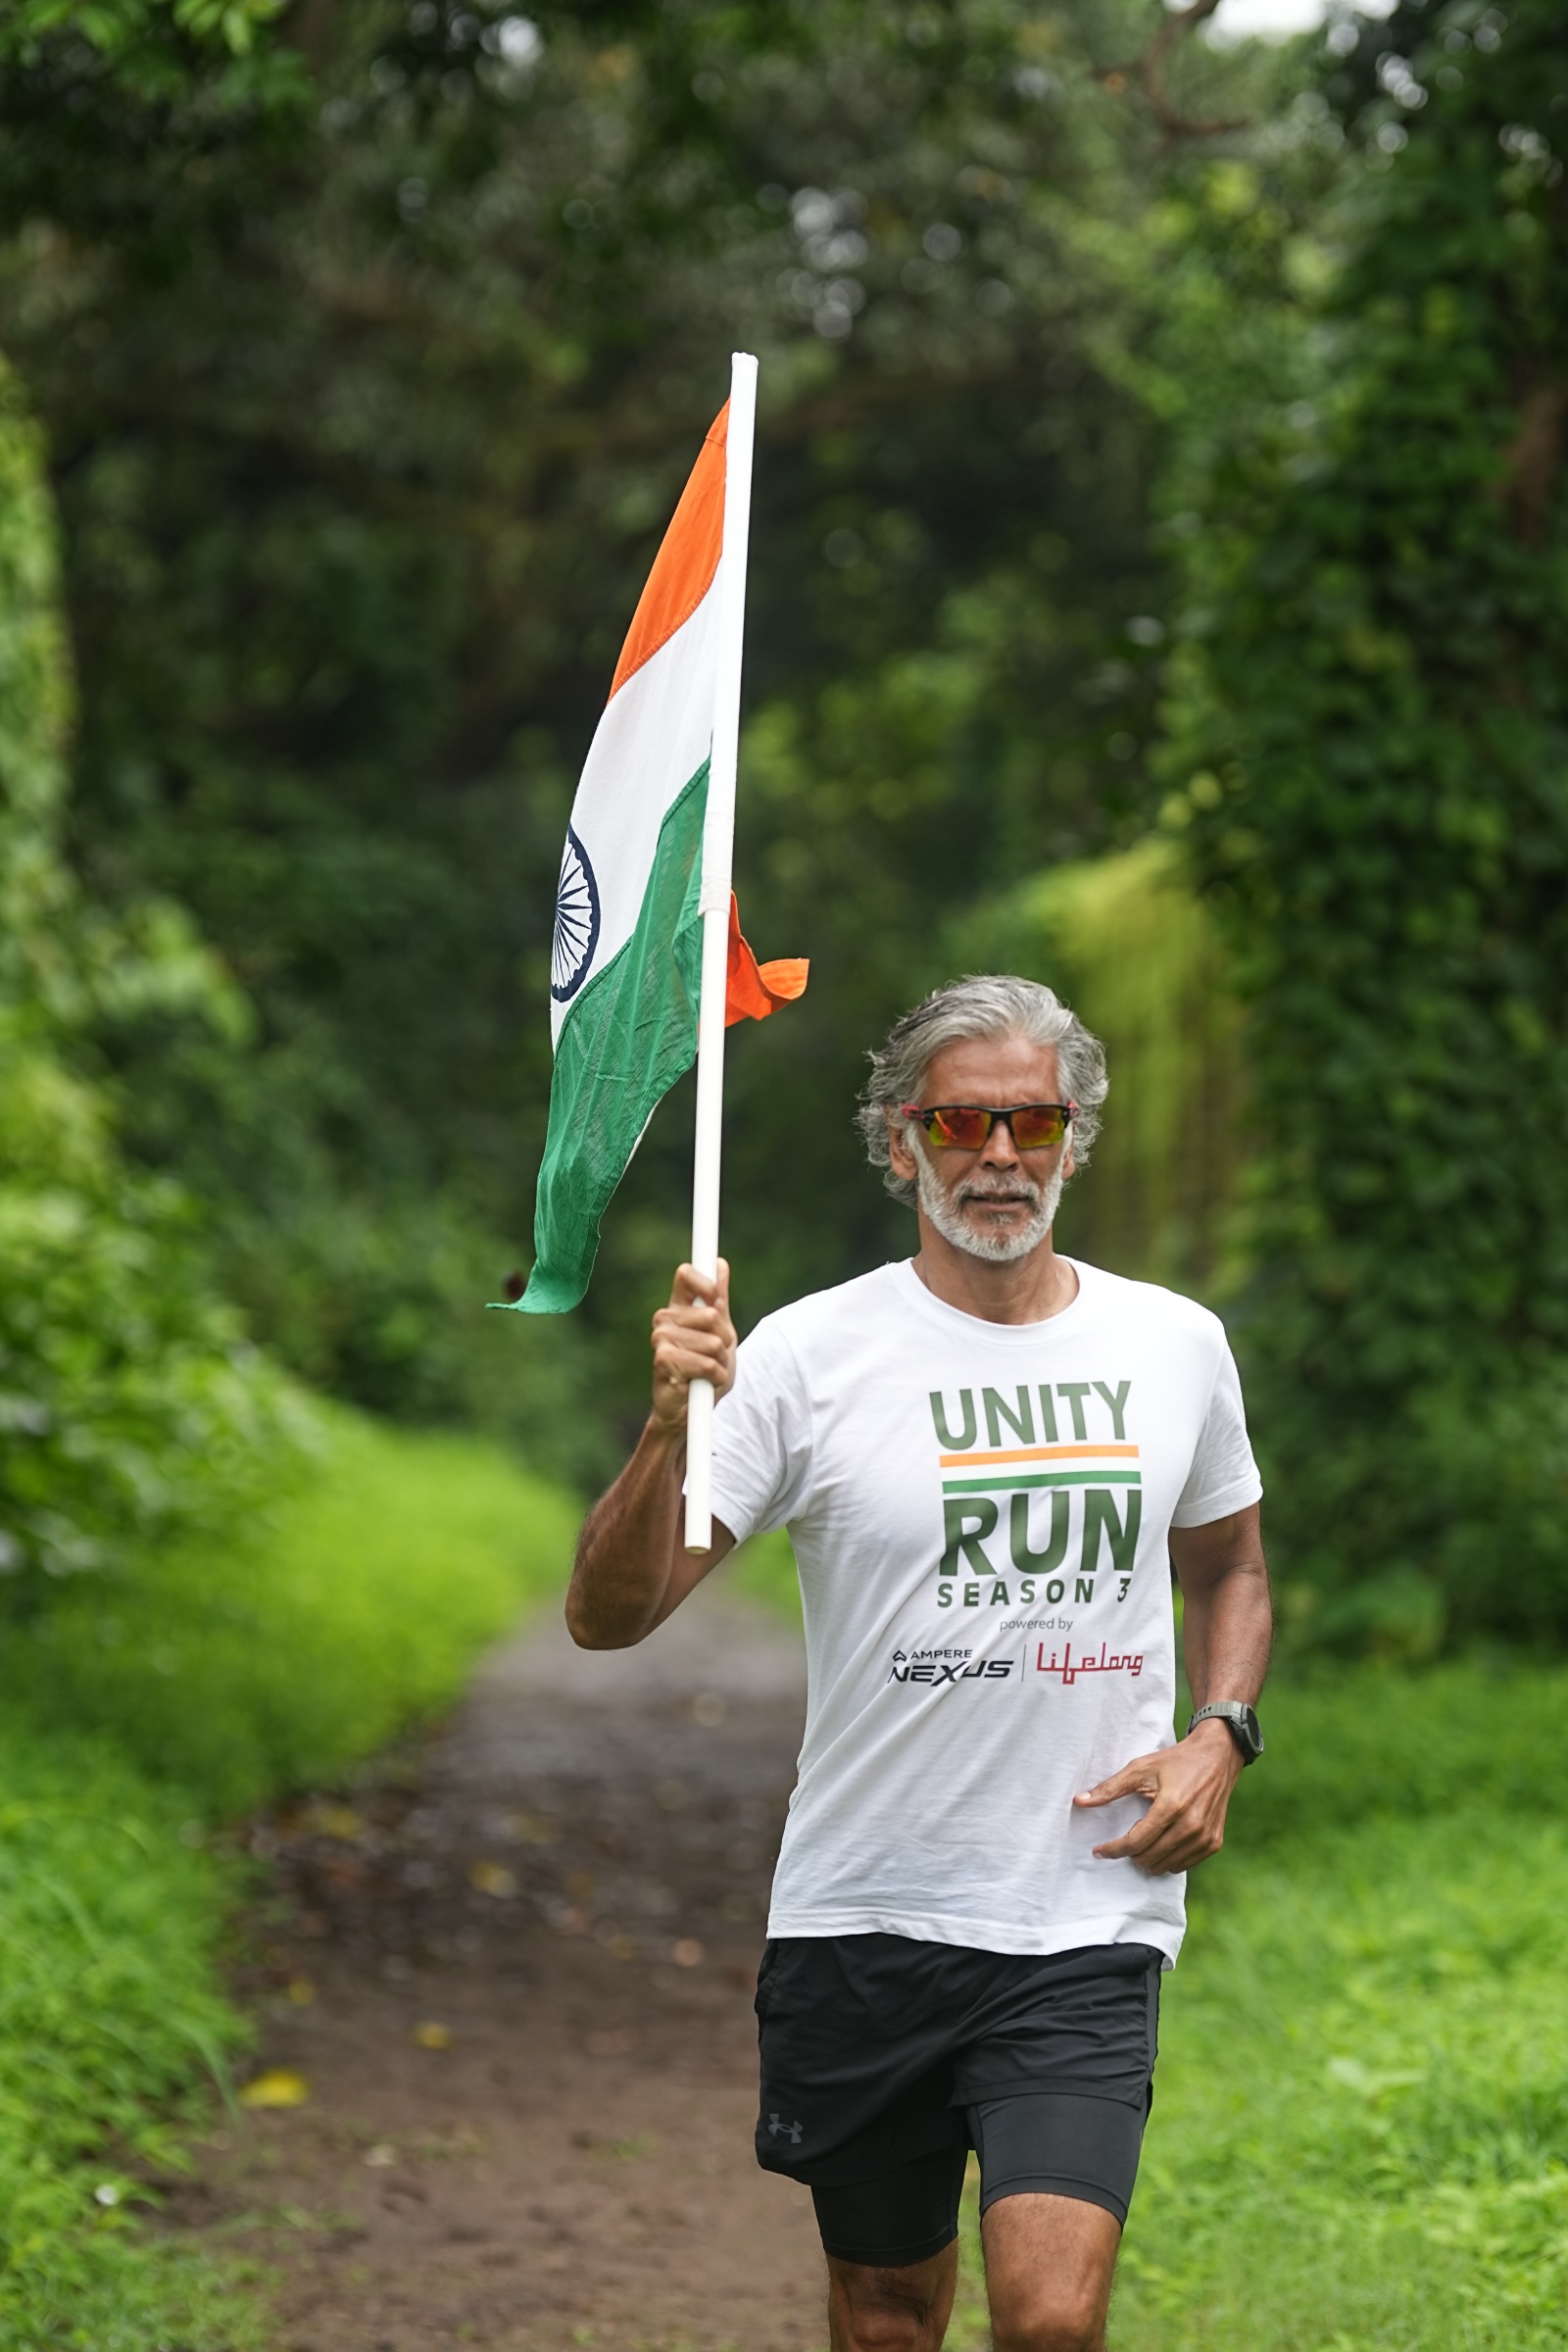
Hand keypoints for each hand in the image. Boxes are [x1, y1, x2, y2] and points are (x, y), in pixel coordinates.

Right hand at [650, 1261, 736, 1434]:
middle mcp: (665, 1319)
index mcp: (679, 1307)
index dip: (706, 1283)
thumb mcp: (721, 1332)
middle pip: (712, 1314)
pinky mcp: (663, 1360)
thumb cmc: (706, 1369)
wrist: (692, 1410)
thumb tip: (720, 1265)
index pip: (687, 1275)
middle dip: (724, 1339)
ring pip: (713, 1342)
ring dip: (720, 1362)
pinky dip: (714, 1377)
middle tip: (714, 1355)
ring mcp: (661, 1339)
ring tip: (708, 1372)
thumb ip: (719, 1300)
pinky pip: (706, 1364)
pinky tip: (702, 1384)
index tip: (716, 1299)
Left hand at [1072, 1718, 1242, 1874]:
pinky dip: (1167, 1859)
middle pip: (1149, 1858)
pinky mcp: (1213, 1843)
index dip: (1113, 1849)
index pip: (1135, 1842)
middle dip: (1130, 1854)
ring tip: (1143, 1839)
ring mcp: (1205, 1837)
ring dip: (1147, 1859)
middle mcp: (1191, 1826)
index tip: (1098, 1851)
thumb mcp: (1140, 1768)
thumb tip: (1079, 1802)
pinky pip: (1183, 1865)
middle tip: (1125, 1839)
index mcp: (1171, 1806)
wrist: (1217, 1757)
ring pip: (1165, 1866)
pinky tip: (1161, 1842)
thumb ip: (1110, 1788)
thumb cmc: (1175, 1761)